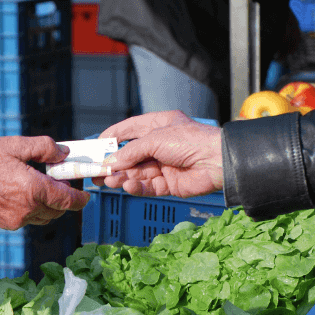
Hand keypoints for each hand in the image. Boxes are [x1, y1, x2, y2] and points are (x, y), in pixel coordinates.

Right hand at [0, 136, 89, 230]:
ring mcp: (18, 218)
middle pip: (59, 210)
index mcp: (33, 188)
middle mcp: (28, 208)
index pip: (68, 200)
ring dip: (50, 204)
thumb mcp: (15, 145)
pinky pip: (31, 218)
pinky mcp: (9, 223)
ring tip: (41, 186)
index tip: (85, 193)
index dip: (81, 198)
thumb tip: (64, 153)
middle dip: (64, 198)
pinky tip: (24, 193)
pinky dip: (34, 208)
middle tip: (60, 180)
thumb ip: (44, 148)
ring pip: (46, 216)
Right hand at [90, 111, 224, 197]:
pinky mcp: (169, 184)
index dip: (113, 137)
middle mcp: (160, 145)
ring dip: (122, 177)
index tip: (97, 146)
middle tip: (96, 173)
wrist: (217, 161)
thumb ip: (131, 151)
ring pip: (137, 173)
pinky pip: (148, 186)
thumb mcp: (155, 139)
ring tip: (109, 181)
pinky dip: (137, 187)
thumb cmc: (191, 141)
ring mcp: (164, 166)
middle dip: (114, 164)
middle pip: (131, 156)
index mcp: (159, 126)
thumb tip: (111, 162)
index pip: (130, 130)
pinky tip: (128, 186)